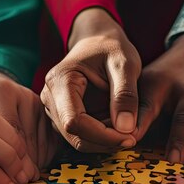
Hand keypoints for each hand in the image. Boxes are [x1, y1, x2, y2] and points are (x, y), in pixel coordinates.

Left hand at [0, 70, 57, 178]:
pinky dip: (42, 157)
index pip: (11, 132)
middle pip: (27, 139)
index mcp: (1, 91)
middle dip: (23, 166)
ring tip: (25, 180)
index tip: (10, 181)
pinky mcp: (47, 111)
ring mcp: (38, 103)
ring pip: (40, 142)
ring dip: (34, 164)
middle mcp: (24, 94)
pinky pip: (49, 141)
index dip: (10, 160)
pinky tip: (32, 168)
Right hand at [41, 7, 138, 151]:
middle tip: (133, 138)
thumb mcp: (125, 64)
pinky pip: (80, 136)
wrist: (98, 41)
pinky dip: (100, 138)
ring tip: (127, 128)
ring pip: (77, 140)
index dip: (102, 136)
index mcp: (60, 80)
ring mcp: (53, 108)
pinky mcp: (62, 116)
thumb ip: (125, 95)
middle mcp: (50, 97)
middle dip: (105, 142)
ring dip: (104, 142)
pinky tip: (117, 126)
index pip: (75, 122)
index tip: (130, 138)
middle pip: (74, 135)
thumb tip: (126, 130)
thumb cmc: (111, 48)